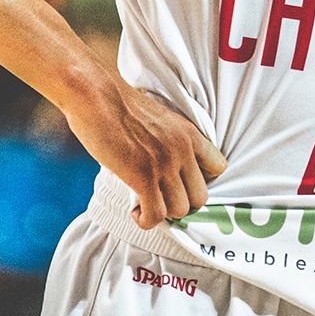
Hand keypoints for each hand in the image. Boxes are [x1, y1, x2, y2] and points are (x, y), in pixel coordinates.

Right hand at [64, 76, 224, 227]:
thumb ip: (170, 142)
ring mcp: (165, 164)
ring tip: (144, 204)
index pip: (218, 167)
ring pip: (180, 210)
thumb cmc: (119, 106)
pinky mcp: (142, 177)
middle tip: (160, 198)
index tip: (179, 183)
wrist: (96, 95)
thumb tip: (166, 171)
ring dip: (161, 212)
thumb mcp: (159, 119)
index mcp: (189, 134)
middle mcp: (183, 150)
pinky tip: (135, 210)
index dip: (199, 182)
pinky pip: (156, 215)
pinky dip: (145, 219)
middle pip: (200, 197)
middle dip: (180, 202)